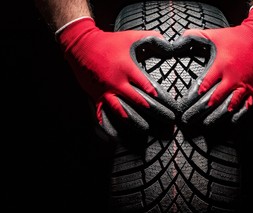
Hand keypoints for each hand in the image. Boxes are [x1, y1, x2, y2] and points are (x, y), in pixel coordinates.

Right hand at [57, 17, 177, 136]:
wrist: (81, 46)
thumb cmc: (108, 42)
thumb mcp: (130, 37)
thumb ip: (151, 38)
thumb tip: (167, 42)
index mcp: (128, 69)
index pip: (148, 87)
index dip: (161, 98)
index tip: (172, 107)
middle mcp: (118, 83)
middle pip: (139, 102)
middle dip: (155, 112)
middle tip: (168, 122)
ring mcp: (106, 92)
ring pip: (121, 111)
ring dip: (134, 121)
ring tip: (145, 129)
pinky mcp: (96, 96)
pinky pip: (102, 114)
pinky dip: (108, 125)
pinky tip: (114, 136)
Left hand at [178, 6, 252, 125]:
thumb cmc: (235, 37)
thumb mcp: (213, 35)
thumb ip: (193, 37)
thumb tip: (176, 40)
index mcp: (221, 66)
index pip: (203, 86)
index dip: (192, 98)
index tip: (182, 106)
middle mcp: (232, 78)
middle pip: (213, 100)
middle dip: (198, 112)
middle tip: (187, 120)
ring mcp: (244, 86)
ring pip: (228, 107)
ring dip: (215, 118)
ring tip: (203, 126)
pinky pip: (245, 108)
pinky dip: (236, 117)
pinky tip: (227, 124)